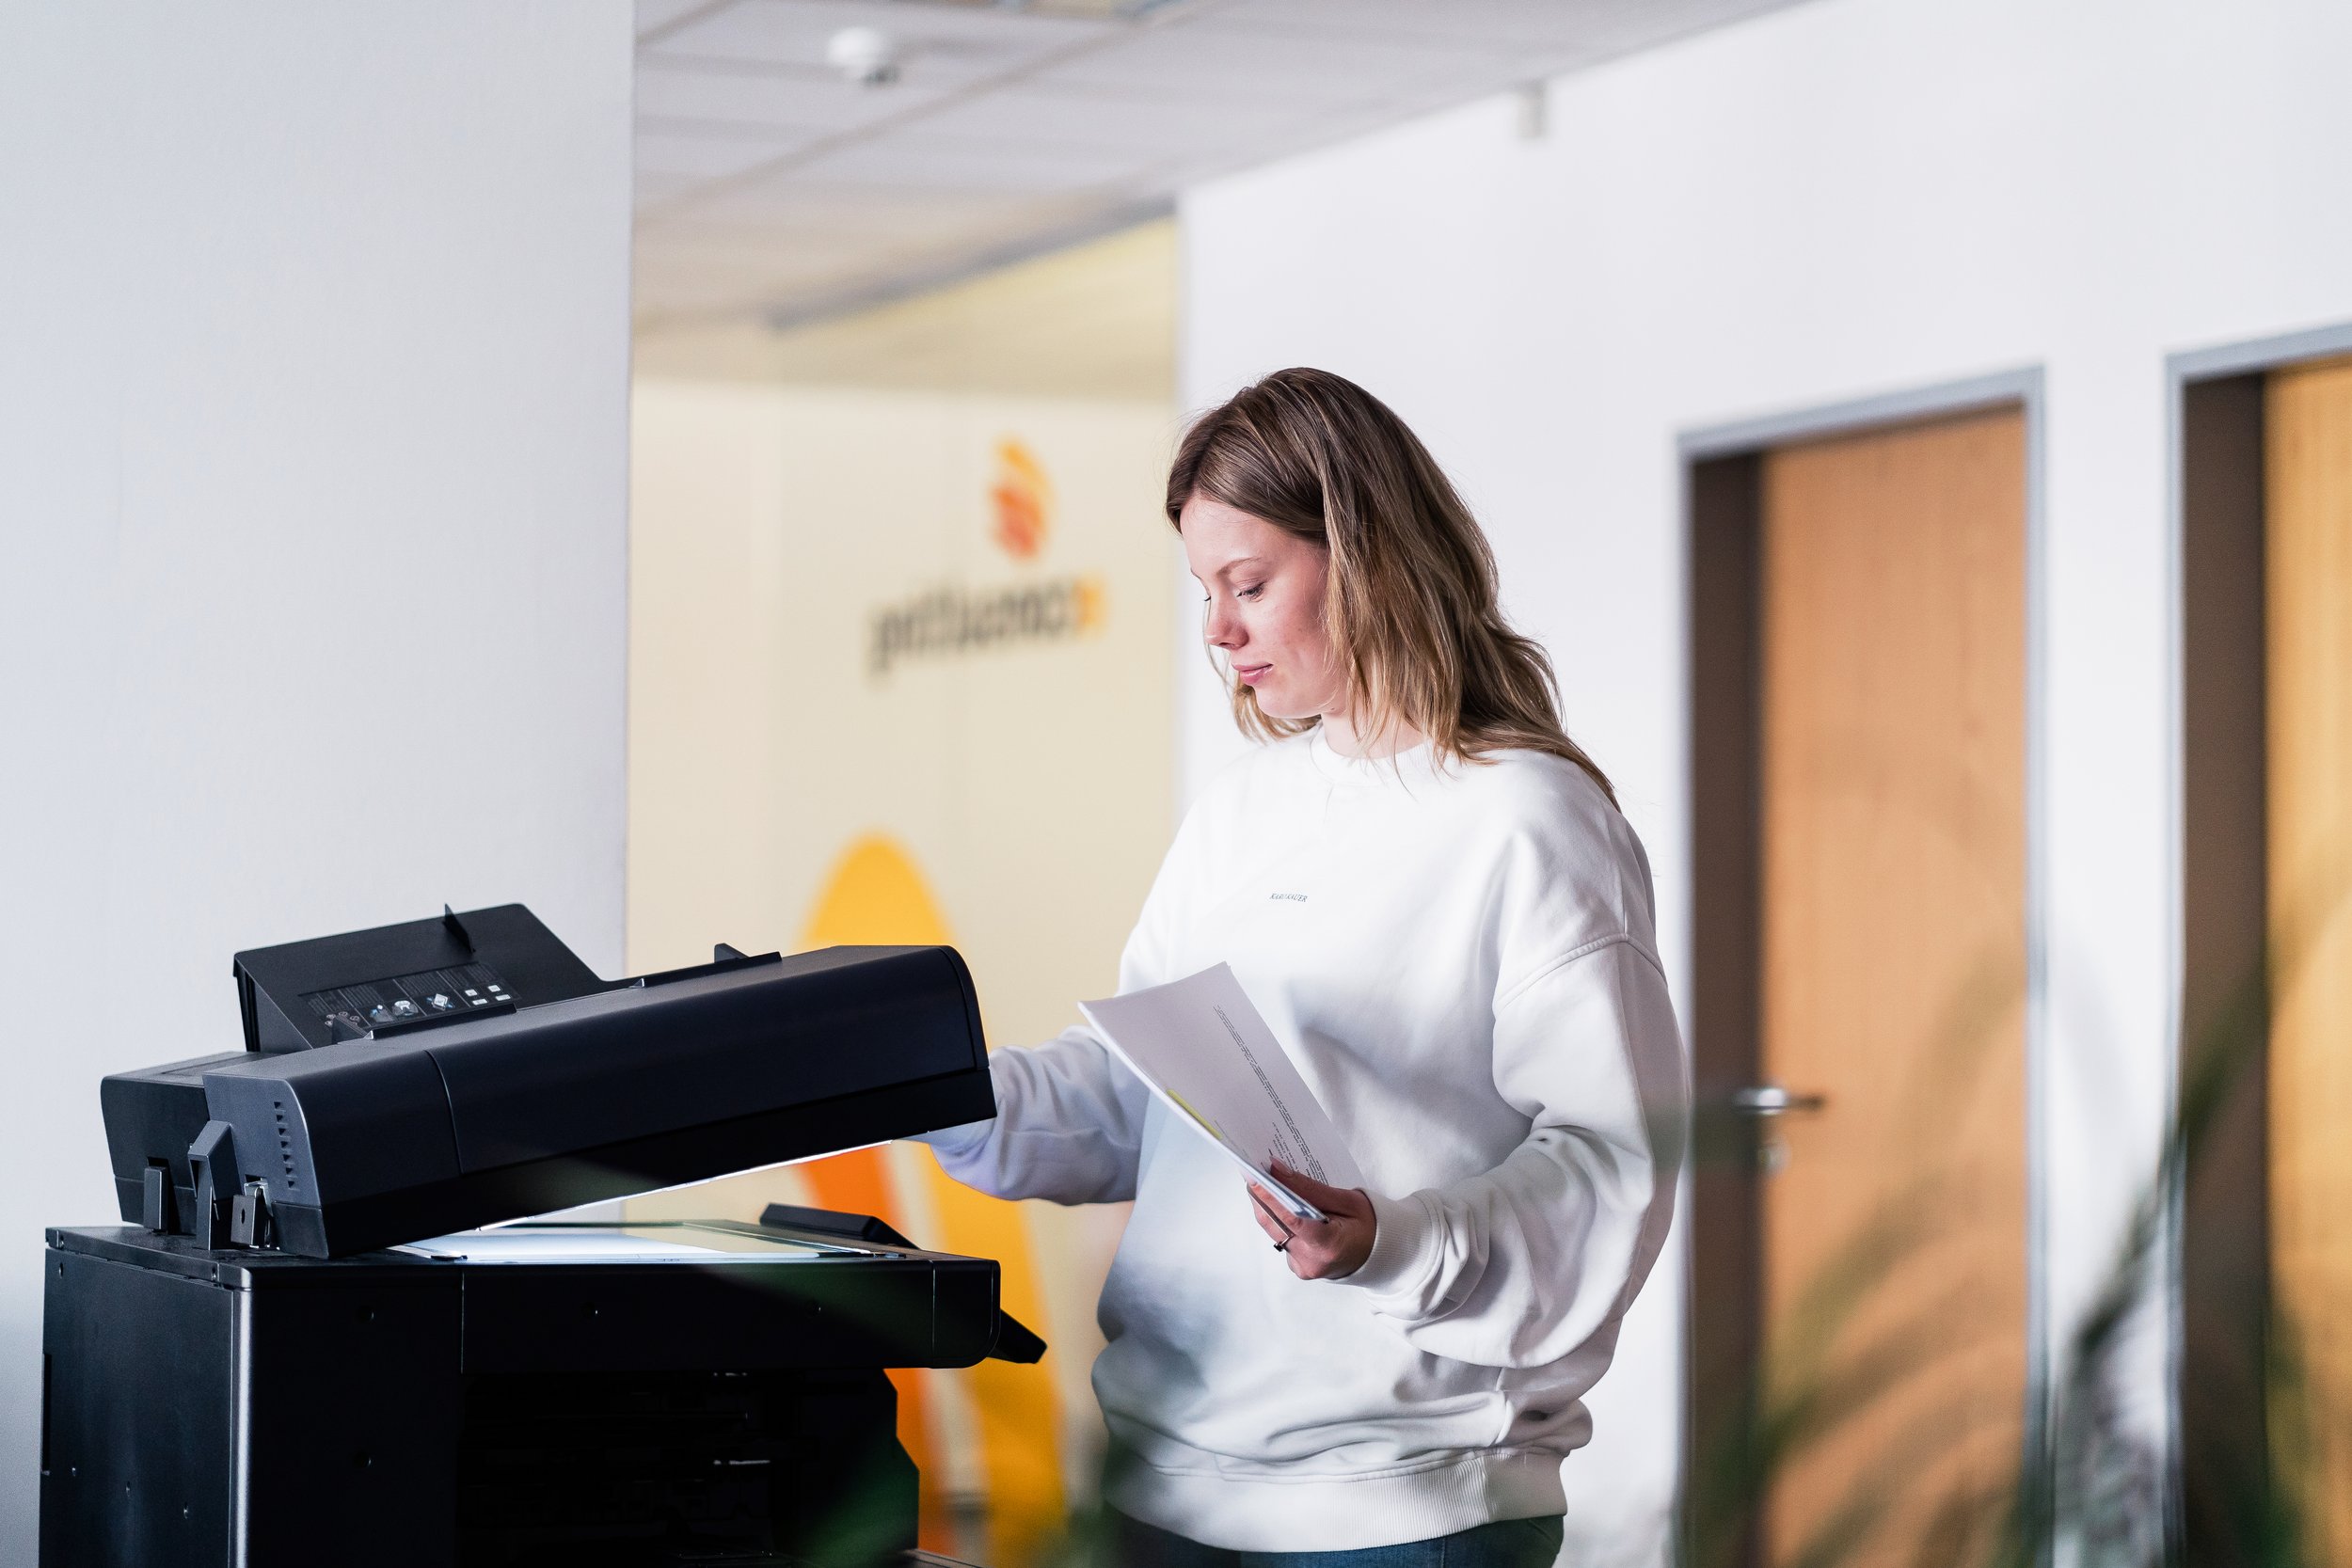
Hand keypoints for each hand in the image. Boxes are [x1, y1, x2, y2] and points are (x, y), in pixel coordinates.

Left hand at [1246, 1161, 1375, 1279]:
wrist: (1378, 1254)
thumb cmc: (1368, 1226)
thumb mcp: (1348, 1200)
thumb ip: (1311, 1189)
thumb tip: (1278, 1171)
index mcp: (1329, 1246)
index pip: (1291, 1219)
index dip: (1269, 1196)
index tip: (1254, 1175)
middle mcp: (1311, 1261)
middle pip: (1275, 1224)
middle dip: (1261, 1195)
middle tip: (1252, 1170)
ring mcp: (1302, 1267)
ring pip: (1274, 1230)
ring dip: (1267, 1206)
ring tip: (1263, 1181)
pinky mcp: (1296, 1266)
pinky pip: (1280, 1238)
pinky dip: (1278, 1219)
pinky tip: (1280, 1204)